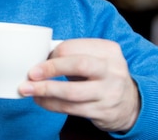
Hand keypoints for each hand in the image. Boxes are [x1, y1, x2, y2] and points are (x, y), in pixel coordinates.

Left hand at [18, 38, 140, 132]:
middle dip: (51, 68)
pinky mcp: (103, 112)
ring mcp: (110, 92)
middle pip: (78, 65)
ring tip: (28, 89)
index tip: (39, 58)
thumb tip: (38, 56)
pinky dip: (50, 104)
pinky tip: (40, 100)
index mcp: (109, 50)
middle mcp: (113, 70)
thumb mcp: (96, 58)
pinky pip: (71, 108)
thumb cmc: (102, 75)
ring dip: (45, 90)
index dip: (53, 52)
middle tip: (32, 73)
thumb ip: (74, 54)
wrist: (130, 103)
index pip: (75, 46)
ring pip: (72, 92)